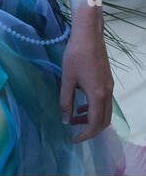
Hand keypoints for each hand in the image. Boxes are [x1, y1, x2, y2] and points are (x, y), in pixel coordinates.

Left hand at [61, 5, 112, 143]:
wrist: (89, 36)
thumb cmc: (75, 55)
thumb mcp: (67, 79)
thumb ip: (65, 101)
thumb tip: (66, 120)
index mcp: (98, 95)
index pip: (95, 123)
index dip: (85, 134)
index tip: (74, 140)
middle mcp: (107, 94)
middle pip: (104, 121)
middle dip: (90, 130)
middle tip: (75, 133)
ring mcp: (109, 88)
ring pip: (104, 112)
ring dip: (91, 119)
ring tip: (74, 119)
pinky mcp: (107, 82)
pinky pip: (103, 102)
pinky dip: (93, 109)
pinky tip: (80, 106)